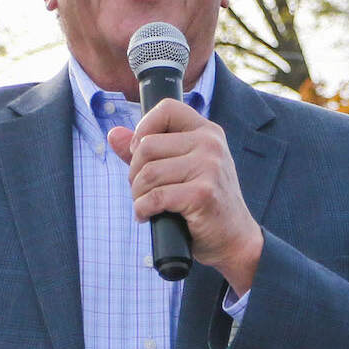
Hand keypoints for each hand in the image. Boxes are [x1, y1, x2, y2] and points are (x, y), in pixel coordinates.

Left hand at [108, 99, 263, 293]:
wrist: (234, 239)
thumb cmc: (204, 204)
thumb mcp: (179, 170)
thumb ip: (147, 151)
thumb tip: (113, 134)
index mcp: (207, 131)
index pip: (166, 108)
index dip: (143, 128)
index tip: (141, 154)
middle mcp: (210, 144)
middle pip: (147, 146)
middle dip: (134, 173)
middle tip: (142, 191)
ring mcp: (209, 167)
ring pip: (148, 173)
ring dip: (137, 194)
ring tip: (145, 205)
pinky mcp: (202, 193)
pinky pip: (155, 197)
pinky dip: (143, 210)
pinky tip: (148, 216)